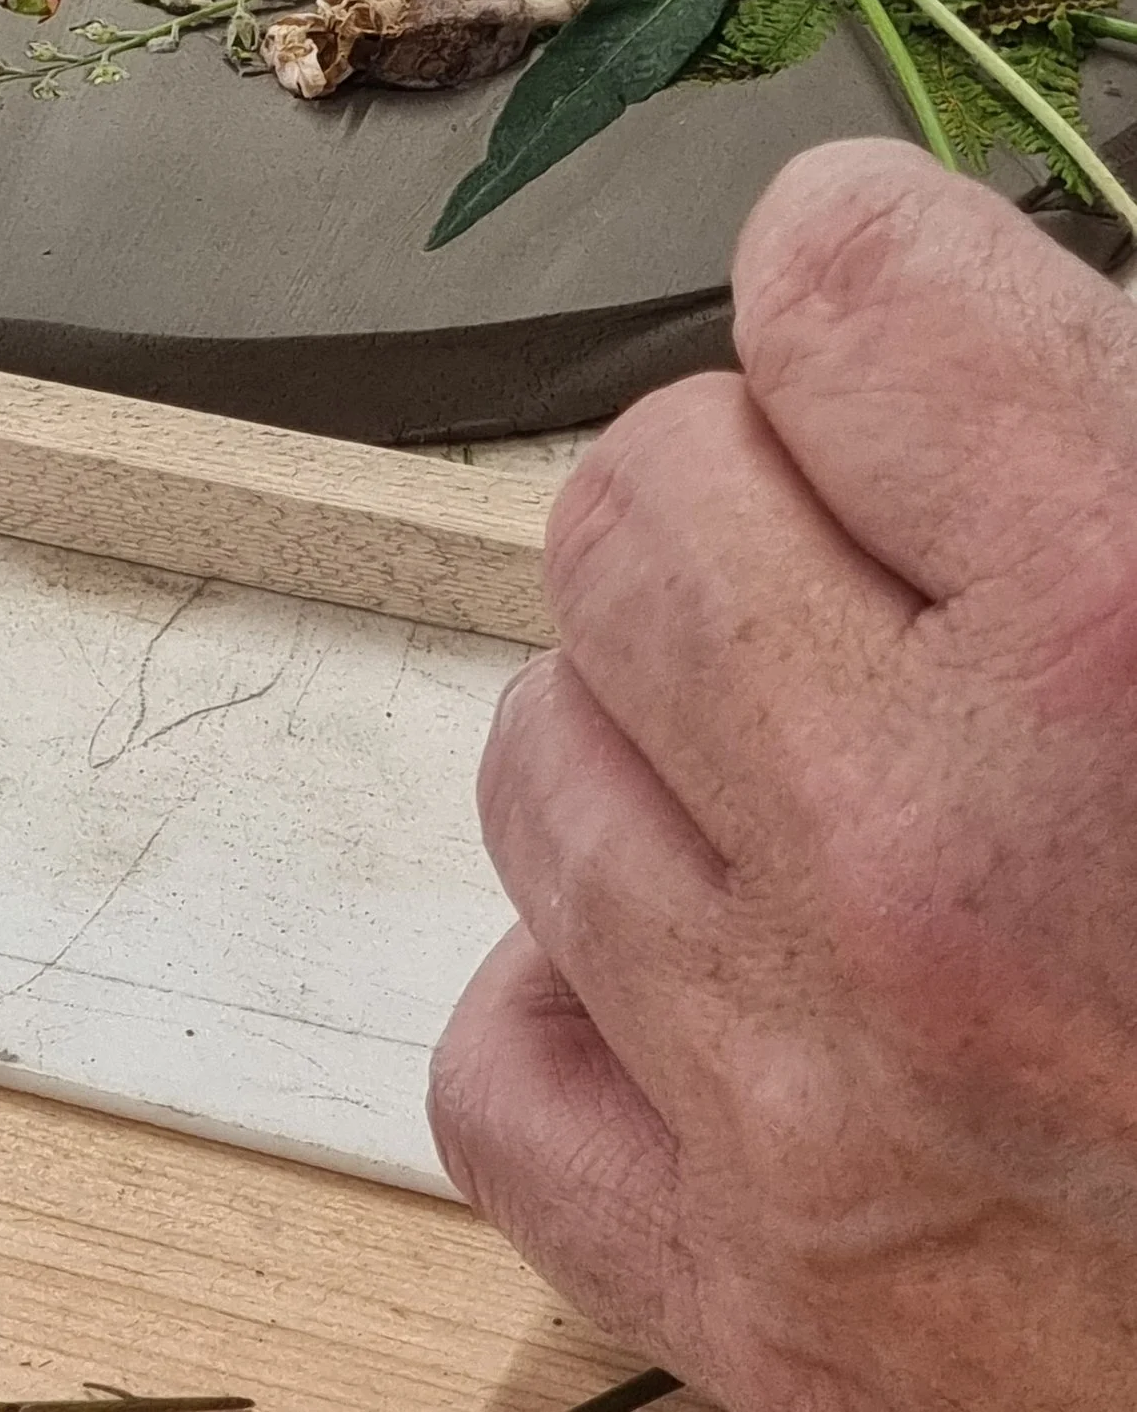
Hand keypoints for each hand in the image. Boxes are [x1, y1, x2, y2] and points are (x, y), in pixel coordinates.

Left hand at [429, 142, 1136, 1407]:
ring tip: (879, 806)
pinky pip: (510, 1056)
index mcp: (1121, 639)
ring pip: (545, 750)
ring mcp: (816, 1114)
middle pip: (635, 498)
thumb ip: (1098, 418)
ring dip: (684, 751)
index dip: (897, 295)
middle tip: (927, 602)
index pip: (829, 277)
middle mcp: (932, 875)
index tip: (940, 365)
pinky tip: (770, 991)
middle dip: (769, 510)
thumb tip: (899, 290)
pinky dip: (611, 1011)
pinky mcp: (757, 1314)